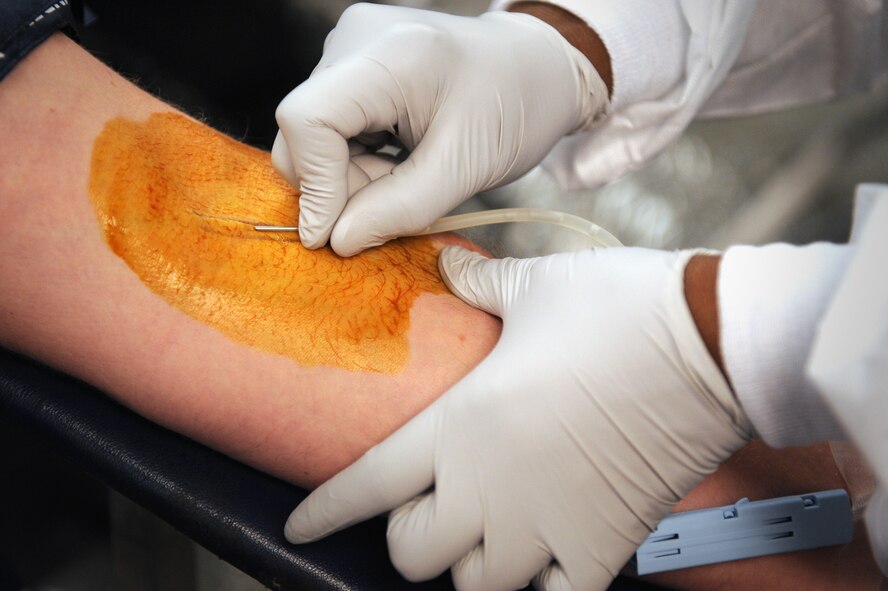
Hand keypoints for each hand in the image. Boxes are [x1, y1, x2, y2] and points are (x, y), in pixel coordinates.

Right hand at [273, 3, 608, 254]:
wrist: (537, 69)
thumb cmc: (516, 107)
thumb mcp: (467, 168)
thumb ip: (401, 209)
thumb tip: (337, 240)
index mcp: (389, 53)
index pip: (308, 119)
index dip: (314, 184)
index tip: (333, 236)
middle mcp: (355, 40)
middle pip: (303, 131)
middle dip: (339, 186)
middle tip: (398, 199)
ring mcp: (350, 48)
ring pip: (314, 137)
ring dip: (354, 177)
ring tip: (410, 174)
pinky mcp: (352, 65)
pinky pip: (330, 129)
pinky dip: (358, 161)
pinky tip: (400, 159)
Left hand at [284, 246, 751, 589]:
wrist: (709, 343)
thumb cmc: (616, 309)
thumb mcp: (535, 287)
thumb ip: (477, 284)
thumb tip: (448, 267)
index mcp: (461, 424)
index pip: (368, 482)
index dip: (325, 508)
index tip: (301, 520)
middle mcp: (490, 486)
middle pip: (411, 551)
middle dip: (409, 534)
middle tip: (427, 506)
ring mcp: (546, 526)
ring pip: (473, 587)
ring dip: (467, 566)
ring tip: (482, 535)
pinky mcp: (602, 545)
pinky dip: (539, 590)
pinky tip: (540, 563)